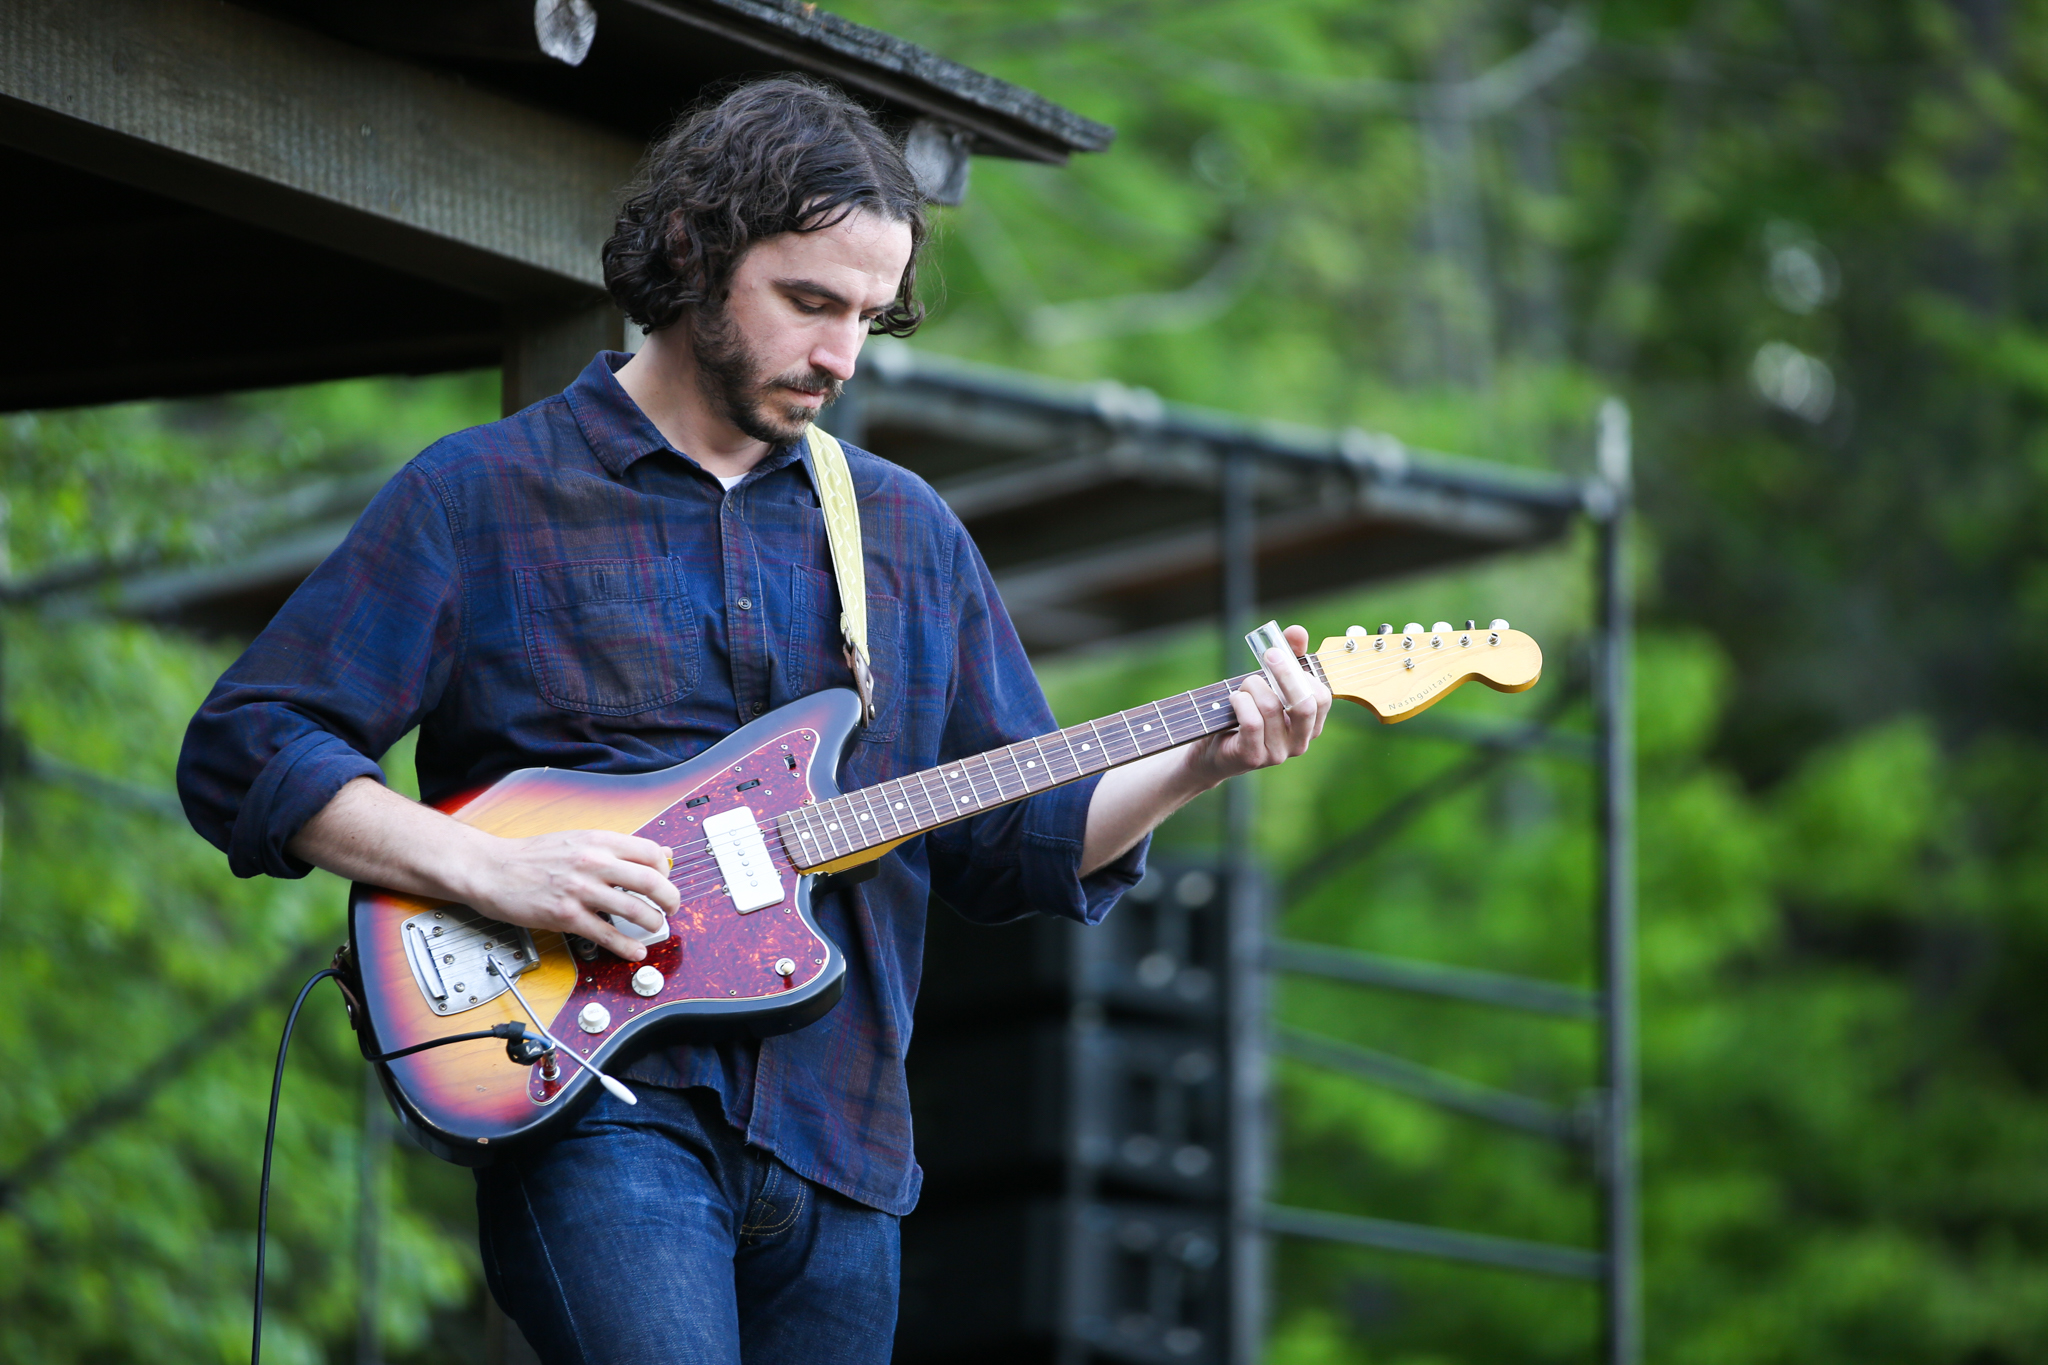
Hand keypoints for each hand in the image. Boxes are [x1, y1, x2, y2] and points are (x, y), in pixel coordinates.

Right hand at [452, 828, 679, 962]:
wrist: (492, 869)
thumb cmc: (531, 856)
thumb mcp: (577, 839)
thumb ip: (613, 848)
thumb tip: (654, 856)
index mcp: (598, 842)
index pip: (651, 852)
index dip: (666, 870)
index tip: (665, 881)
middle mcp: (593, 863)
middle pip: (651, 881)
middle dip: (670, 899)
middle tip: (672, 908)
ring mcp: (580, 891)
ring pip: (634, 909)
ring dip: (653, 922)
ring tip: (655, 927)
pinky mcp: (566, 916)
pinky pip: (606, 934)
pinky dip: (627, 946)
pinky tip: (636, 951)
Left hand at [1188, 623, 1331, 784]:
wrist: (1214, 750)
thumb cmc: (1248, 712)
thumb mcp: (1270, 683)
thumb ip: (1289, 656)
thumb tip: (1297, 632)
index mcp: (1311, 726)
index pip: (1322, 697)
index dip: (1301, 672)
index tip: (1280, 654)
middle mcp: (1299, 743)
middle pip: (1304, 704)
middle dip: (1284, 674)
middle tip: (1269, 656)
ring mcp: (1277, 753)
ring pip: (1271, 707)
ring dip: (1252, 687)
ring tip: (1243, 687)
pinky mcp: (1253, 757)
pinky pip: (1252, 722)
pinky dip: (1240, 702)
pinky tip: (1234, 699)